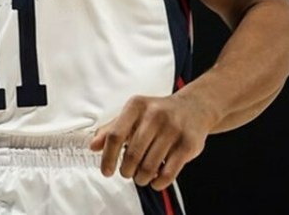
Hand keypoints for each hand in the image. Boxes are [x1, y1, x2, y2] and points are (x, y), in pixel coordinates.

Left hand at [89, 92, 216, 190]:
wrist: (195, 107)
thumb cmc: (158, 113)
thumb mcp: (133, 114)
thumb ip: (111, 129)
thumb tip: (93, 146)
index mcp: (137, 105)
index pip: (115, 135)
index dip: (107, 157)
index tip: (107, 171)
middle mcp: (155, 114)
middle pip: (131, 155)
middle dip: (126, 171)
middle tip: (128, 172)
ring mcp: (173, 129)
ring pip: (149, 167)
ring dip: (141, 178)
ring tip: (141, 176)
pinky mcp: (188, 144)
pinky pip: (168, 173)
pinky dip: (158, 183)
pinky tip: (156, 179)